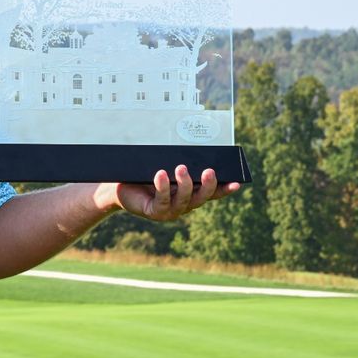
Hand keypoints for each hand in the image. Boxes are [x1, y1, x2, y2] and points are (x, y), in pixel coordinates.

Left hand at [108, 165, 239, 221]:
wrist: (120, 186)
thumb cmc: (145, 174)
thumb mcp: (165, 165)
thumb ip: (179, 161)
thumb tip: (194, 145)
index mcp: (190, 193)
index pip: (212, 193)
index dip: (224, 190)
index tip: (237, 183)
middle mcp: (183, 204)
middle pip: (200, 197)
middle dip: (206, 185)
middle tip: (209, 171)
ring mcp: (170, 210)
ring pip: (183, 200)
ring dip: (184, 184)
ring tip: (181, 168)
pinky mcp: (154, 212)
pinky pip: (162, 200)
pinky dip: (162, 187)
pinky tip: (161, 174)